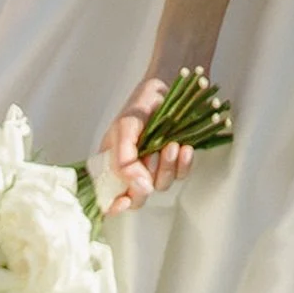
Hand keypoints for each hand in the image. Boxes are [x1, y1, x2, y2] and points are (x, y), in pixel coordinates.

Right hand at [98, 76, 194, 214]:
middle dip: (147, 179)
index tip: (124, 202)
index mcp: (112, 164)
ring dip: (167, 167)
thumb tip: (139, 188)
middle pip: (138, 197)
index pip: (108, 198)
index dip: (113, 207)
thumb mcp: (125, 127)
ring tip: (170, 144)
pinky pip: (181, 174)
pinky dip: (183, 164)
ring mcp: (155, 167)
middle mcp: (133, 171)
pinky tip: (185, 148)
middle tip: (153, 155)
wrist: (168, 85)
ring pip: (161, 186)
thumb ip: (124, 159)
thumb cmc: (141, 104)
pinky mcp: (175, 162)